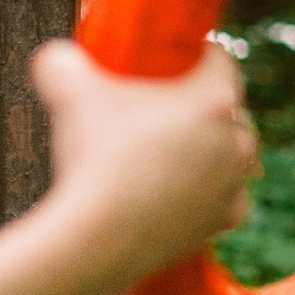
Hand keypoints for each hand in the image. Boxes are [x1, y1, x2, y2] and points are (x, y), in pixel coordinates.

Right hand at [34, 39, 259, 293]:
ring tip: (189, 145)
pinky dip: (217, 193)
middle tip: (175, 106)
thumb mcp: (68, 93)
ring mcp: (234, 181)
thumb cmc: (90, 158)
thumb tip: (55, 55)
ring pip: (239, 153)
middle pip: (232, 108)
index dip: (200, 55)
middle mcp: (237, 138)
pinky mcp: (226, 217)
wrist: (96, 239)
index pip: (221, 61)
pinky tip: (197, 189)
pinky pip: (232, 197)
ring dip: (219, 147)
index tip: (182, 58)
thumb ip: (62, 62)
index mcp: (214, 99)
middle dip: (209, 103)